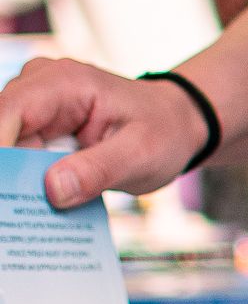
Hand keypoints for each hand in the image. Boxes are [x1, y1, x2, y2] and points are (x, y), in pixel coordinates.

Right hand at [0, 60, 213, 206]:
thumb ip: (99, 170)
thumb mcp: (141, 154)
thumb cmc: (162, 131)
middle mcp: (39, 87)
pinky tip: (40, 211)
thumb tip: (53, 191)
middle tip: (18, 219)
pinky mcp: (35, 129)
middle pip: (0, 135)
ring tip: (30, 220)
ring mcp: (34, 107)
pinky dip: (26, 184)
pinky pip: (17, 159)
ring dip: (15, 185)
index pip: (8, 113)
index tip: (7, 192)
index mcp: (63, 83)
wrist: (173, 124)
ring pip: (6, 152)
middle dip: (8, 178)